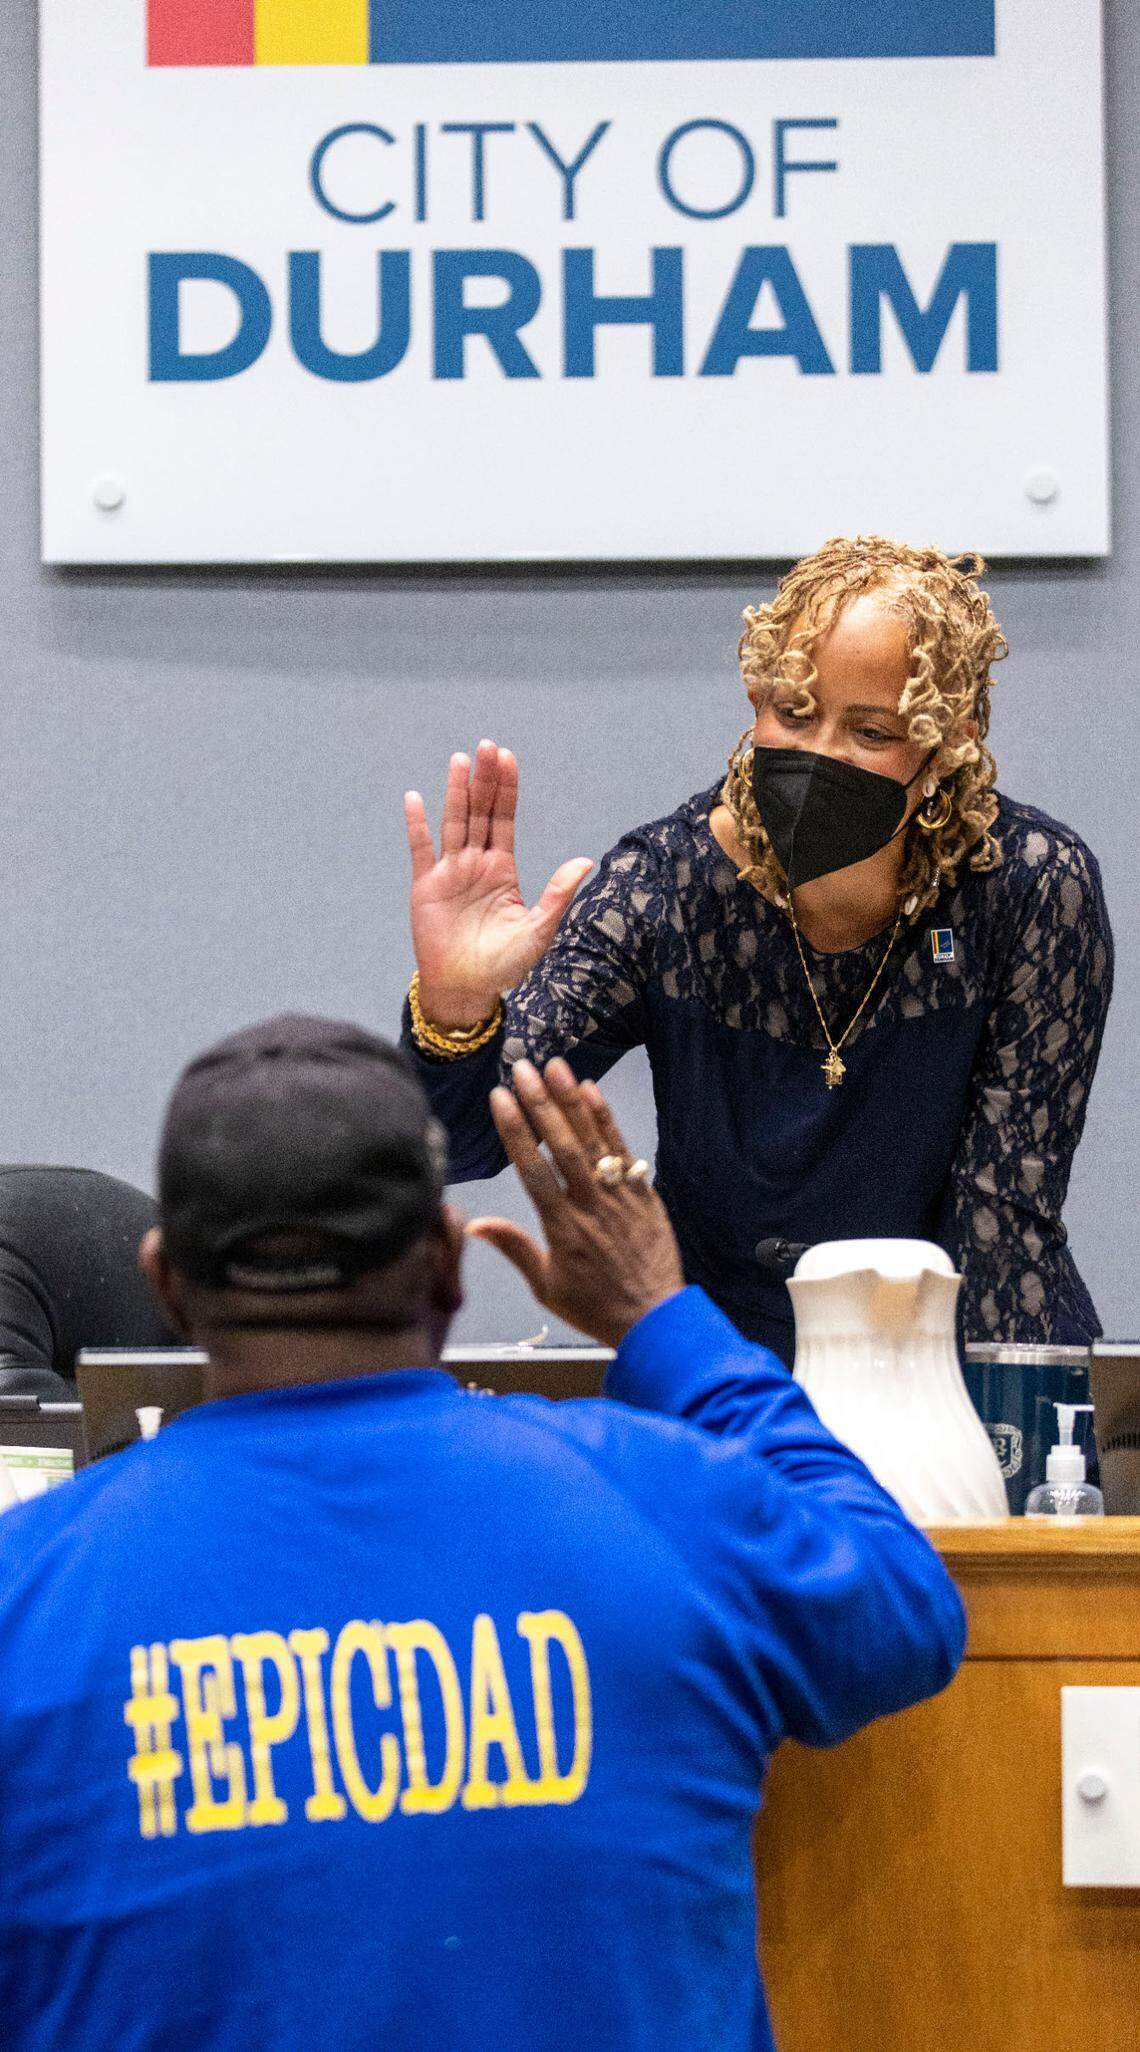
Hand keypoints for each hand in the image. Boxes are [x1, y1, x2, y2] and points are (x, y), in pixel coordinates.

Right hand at [405, 743, 592, 1029]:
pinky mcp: (426, 887)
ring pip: (454, 823)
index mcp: (502, 869)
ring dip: (455, 792)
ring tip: (460, 760)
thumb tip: (586, 861)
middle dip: (484, 780)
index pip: (504, 819)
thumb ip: (558, 895)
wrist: (466, 989)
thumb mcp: (538, 930)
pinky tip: (415, 799)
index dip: (506, 789)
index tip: (507, 758)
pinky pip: (421, 850)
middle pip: (480, 812)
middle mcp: (476, 864)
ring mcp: (450, 873)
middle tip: (487, 746)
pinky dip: (417, 826)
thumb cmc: (504, 964)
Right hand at [467, 1059, 684, 1348]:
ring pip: (594, 1142)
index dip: (515, 1131)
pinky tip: (593, 1093)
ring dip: (574, 1102)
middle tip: (524, 1068)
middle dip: (541, 1104)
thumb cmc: (594, 1307)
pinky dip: (608, 1122)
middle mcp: (590, 1206)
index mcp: (562, 1229)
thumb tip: (474, 1225)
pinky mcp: (644, 1195)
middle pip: (562, 1146)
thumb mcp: (546, 1286)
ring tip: (557, 1067)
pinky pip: (623, 1152)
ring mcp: (620, 1198)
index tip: (499, 1098)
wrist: (655, 1320)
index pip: (533, 1171)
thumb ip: (514, 1248)